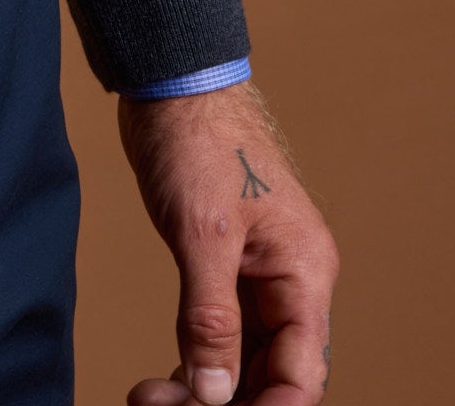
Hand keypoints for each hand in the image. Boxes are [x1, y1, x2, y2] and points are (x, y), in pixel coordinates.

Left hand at [118, 81, 337, 404]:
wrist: (171, 80)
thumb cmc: (198, 140)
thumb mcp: (202, 233)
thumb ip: (211, 318)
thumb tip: (213, 392)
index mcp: (304, 271)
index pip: (302, 371)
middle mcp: (290, 279)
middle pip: (274, 371)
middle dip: (226, 400)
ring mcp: (258, 273)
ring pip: (245, 357)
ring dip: (204, 386)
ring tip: (150, 397)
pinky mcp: (224, 264)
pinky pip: (222, 332)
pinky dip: (195, 358)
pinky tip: (165, 379)